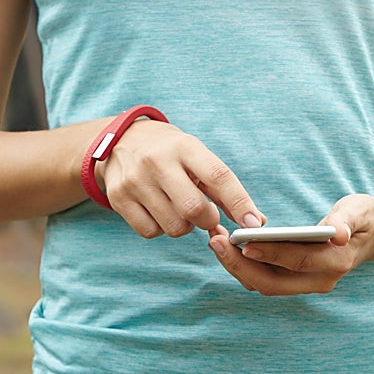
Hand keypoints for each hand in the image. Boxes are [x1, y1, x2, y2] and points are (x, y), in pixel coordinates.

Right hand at [96, 120, 264, 237]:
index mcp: (185, 146)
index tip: (253, 224)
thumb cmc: (172, 154)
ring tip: (178, 208)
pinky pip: (150, 232)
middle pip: (194, 209)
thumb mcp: (197, 158)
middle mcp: (157, 161)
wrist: (122, 140)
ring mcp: (134, 180)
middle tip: (206, 215)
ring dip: (184, 226)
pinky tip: (158, 211)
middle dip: (208, 220)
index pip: (218, 176)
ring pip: (174, 226)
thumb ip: (225, 189)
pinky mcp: (118, 197)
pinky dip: (160, 228)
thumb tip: (255, 222)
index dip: (240, 203)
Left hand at [206, 194, 373, 295]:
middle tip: (216, 241)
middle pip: (273, 283)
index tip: (244, 243)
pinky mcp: (293, 282)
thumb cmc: (362, 218)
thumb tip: (339, 233)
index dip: (271, 254)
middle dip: (241, 266)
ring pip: (264, 285)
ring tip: (215, 240)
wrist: (369, 235)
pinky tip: (227, 245)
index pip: (299, 261)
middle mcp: (320, 281)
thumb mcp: (360, 210)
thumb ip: (348, 220)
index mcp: (337, 262)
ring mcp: (306, 285)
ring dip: (237, 267)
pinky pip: (263, 279)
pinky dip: (243, 266)